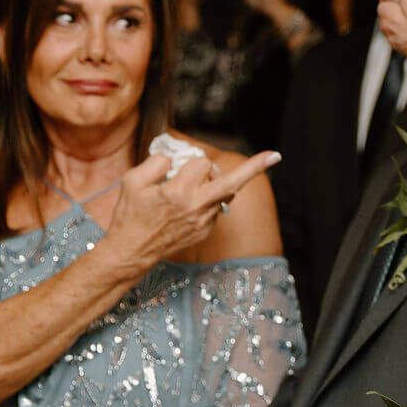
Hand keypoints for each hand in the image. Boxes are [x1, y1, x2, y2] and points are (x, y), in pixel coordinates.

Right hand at [99, 147, 279, 272]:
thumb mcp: (132, 180)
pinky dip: (207, 200)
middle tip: (276, 155)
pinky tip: (187, 207)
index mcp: (177, 192)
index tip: (186, 160)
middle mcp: (196, 207)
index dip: (191, 159)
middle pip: (233, 181)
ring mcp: (204, 221)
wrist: (131, 252)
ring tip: (194, 185)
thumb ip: (158, 162)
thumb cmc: (130, 214)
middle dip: (255, 167)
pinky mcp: (205, 231)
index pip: (200, 163)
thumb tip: (179, 157)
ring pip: (224, 192)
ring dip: (216, 183)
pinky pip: (215, 207)